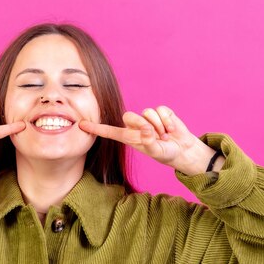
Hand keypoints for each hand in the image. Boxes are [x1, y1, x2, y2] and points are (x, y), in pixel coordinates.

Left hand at [79, 106, 220, 174]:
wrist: (182, 150)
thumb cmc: (165, 152)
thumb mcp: (155, 151)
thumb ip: (149, 142)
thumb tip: (146, 129)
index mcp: (129, 137)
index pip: (109, 131)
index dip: (96, 128)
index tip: (81, 124)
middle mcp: (136, 126)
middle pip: (129, 116)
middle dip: (142, 124)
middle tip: (155, 135)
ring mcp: (148, 118)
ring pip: (147, 113)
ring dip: (158, 126)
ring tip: (165, 135)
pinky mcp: (161, 112)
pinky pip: (161, 110)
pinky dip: (167, 121)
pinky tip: (171, 129)